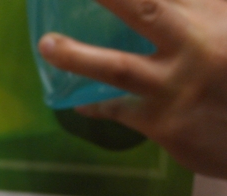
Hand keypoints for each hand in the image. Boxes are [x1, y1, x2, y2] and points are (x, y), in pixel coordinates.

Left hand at [37, 0, 226, 178]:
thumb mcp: (224, 25)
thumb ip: (199, 9)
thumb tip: (165, 9)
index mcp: (213, 14)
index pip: (158, 1)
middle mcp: (197, 43)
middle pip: (145, 9)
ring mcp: (177, 85)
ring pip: (117, 67)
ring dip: (76, 55)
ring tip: (47, 45)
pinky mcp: (164, 122)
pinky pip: (116, 109)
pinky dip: (95, 104)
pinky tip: (79, 102)